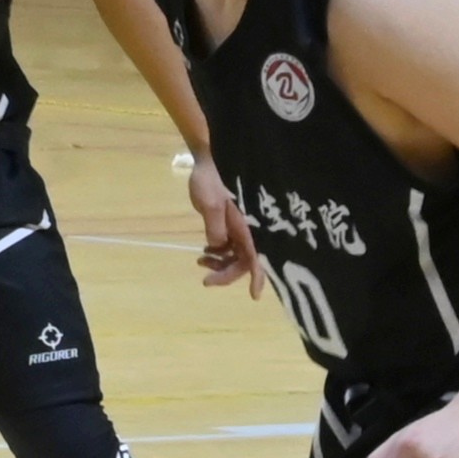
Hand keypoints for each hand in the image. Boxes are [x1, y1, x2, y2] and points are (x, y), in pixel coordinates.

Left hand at [186, 155, 257, 290]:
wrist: (207, 162)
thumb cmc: (211, 179)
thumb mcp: (211, 203)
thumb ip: (215, 227)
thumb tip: (218, 247)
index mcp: (246, 226)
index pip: (256, 257)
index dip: (257, 277)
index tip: (254, 295)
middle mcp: (246, 230)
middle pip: (243, 261)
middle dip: (226, 274)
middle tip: (205, 281)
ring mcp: (238, 228)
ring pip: (234, 256)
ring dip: (220, 264)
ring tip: (201, 260)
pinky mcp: (229, 224)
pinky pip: (227, 247)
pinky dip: (217, 253)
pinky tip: (204, 252)